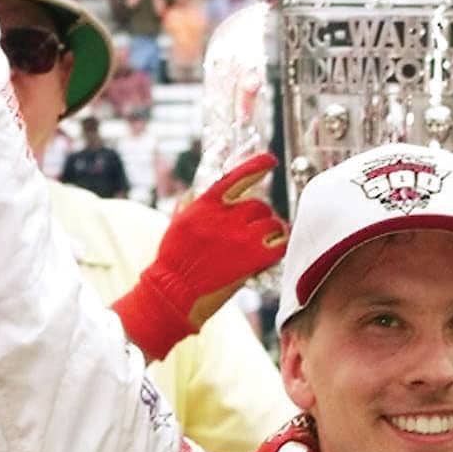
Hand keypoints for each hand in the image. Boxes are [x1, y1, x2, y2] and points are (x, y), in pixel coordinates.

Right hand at [112, 153, 285, 360]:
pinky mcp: (253, 259)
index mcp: (206, 205)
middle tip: (254, 230)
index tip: (270, 160)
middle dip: (260, 216)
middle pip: (259, 205)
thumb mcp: (178, 222)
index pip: (237, 177)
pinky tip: (271, 253)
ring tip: (263, 243)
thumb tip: (197, 191)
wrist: (174, 291)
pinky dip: (279, 247)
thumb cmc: (173, 259)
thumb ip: (192, 204)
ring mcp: (240, 238)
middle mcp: (225, 218)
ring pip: (272, 223)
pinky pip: (279, 245)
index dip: (256, 166)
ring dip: (271, 232)